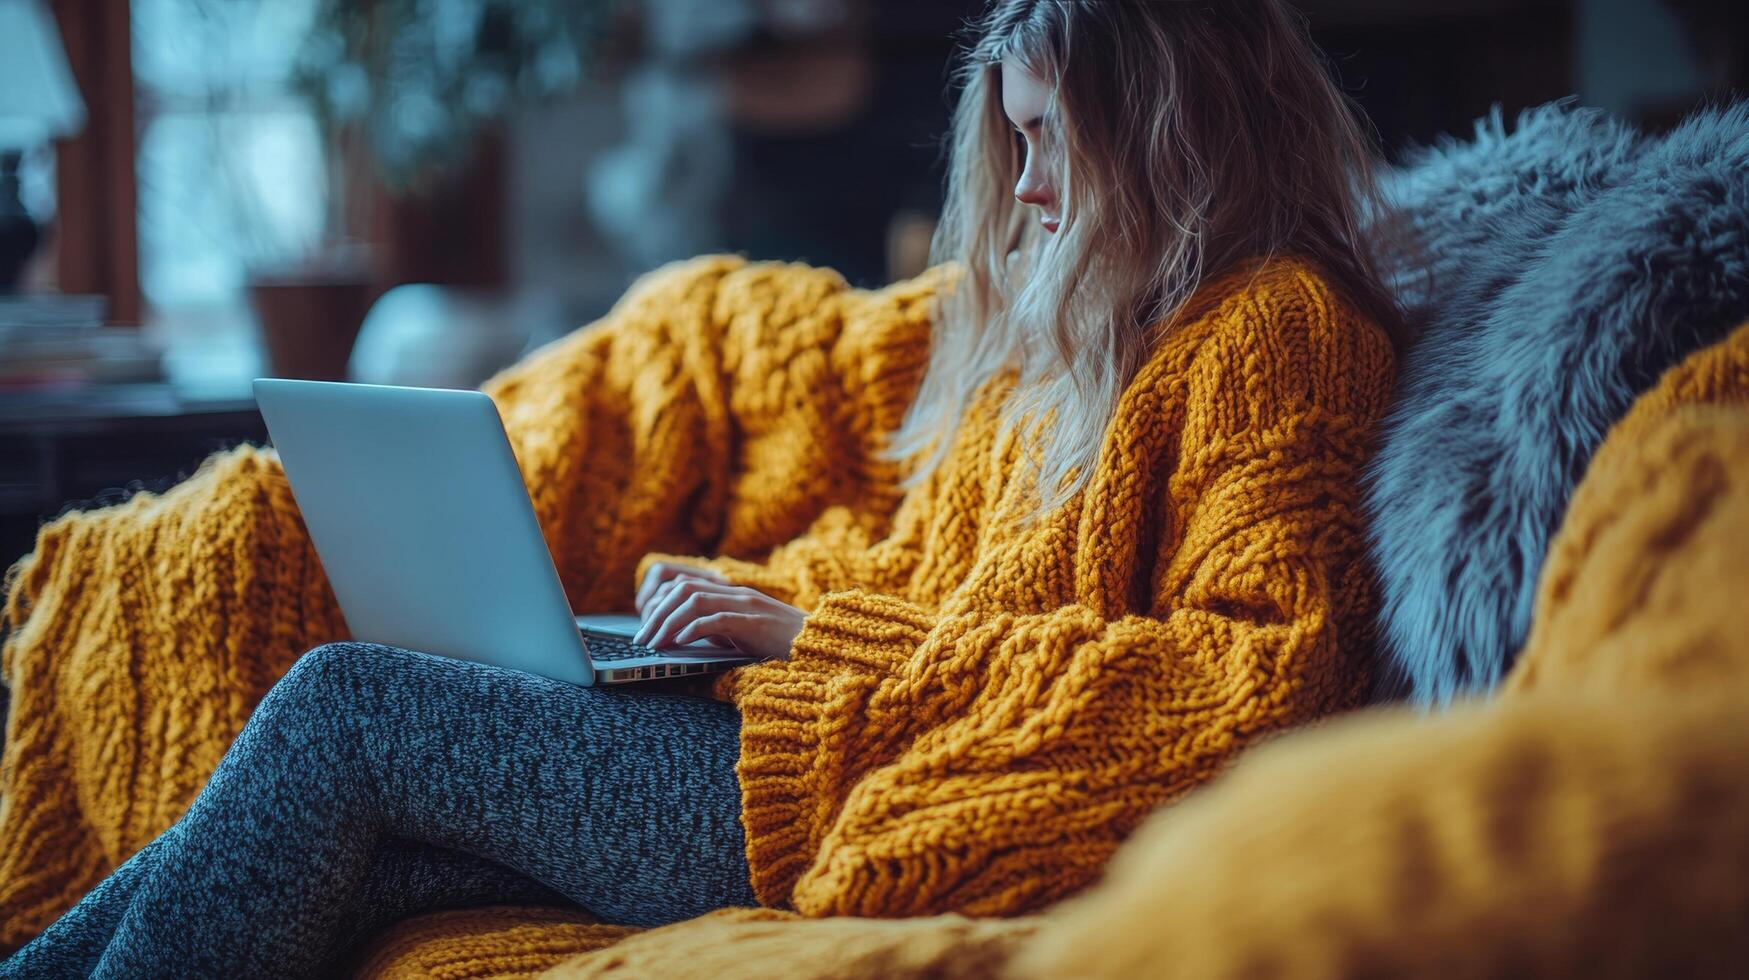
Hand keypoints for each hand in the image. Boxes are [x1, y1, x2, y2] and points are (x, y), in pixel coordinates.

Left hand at [632, 571, 803, 661]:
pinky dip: (691, 631)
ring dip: (668, 623)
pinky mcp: (754, 623)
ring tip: (654, 645)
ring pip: (693, 601)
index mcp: (732, 593)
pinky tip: (679, 644)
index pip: (684, 584)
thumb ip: (717, 629)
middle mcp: (736, 593)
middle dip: (656, 614)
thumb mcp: (743, 633)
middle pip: (682, 590)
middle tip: (642, 640)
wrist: (820, 646)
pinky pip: (715, 620)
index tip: (646, 627)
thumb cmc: (782, 645)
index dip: (659, 603)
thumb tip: (681, 638)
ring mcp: (746, 605)